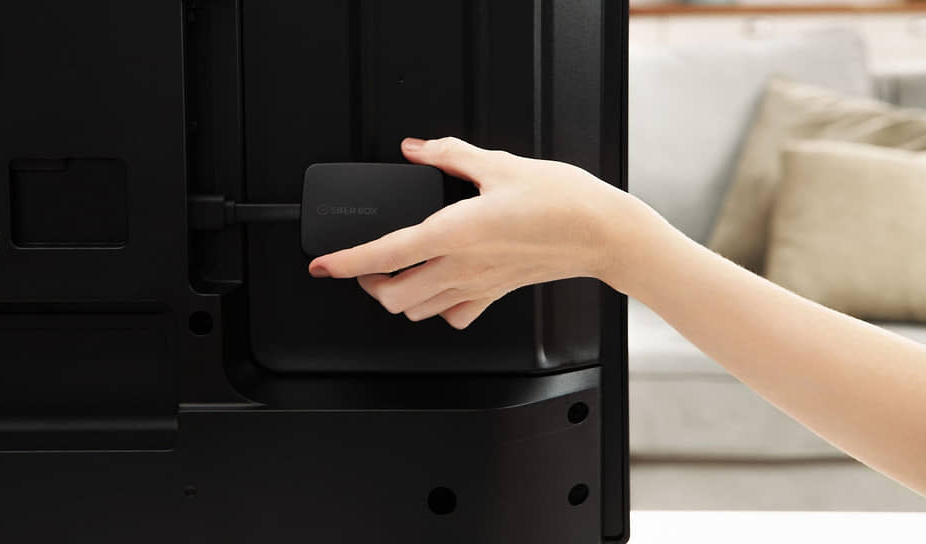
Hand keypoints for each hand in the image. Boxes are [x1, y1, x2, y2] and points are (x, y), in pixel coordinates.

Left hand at [307, 137, 656, 328]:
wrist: (602, 232)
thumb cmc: (562, 200)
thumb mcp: (500, 164)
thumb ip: (450, 154)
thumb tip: (417, 148)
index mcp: (456, 231)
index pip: (386, 253)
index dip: (346, 261)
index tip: (323, 264)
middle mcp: (462, 265)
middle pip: (394, 297)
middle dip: (368, 284)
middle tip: (363, 265)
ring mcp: (478, 285)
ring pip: (419, 311)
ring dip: (398, 298)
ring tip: (394, 276)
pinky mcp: (496, 294)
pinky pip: (455, 316)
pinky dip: (437, 310)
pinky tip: (439, 289)